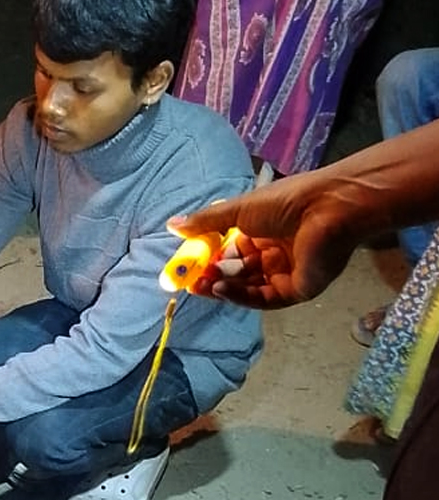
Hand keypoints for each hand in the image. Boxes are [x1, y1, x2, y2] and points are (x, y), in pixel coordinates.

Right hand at [167, 174, 359, 309]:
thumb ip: (206, 222)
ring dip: (224, 287)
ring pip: (248, 287)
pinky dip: (241, 295)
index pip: (229, 251)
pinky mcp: (298, 289)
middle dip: (212, 276)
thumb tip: (171, 225)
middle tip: (189, 280)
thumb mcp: (238, 210)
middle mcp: (274, 253)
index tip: (185, 265)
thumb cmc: (286, 202)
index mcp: (262, 232)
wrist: (328, 208)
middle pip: (237, 272)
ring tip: (201, 285)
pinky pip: (265, 297)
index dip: (207, 259)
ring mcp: (287, 272)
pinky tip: (221, 289)